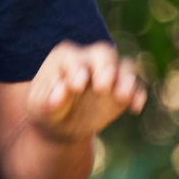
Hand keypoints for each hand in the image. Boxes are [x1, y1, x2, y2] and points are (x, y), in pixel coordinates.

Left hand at [26, 42, 146, 142]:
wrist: (61, 125)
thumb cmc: (46, 110)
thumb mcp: (40, 108)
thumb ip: (48, 100)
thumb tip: (62, 90)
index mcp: (64, 58)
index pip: (74, 58)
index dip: (76, 70)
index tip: (76, 87)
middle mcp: (89, 60)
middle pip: (104, 53)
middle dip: (105, 68)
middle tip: (102, 87)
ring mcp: (109, 72)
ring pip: (126, 66)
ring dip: (126, 80)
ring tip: (122, 97)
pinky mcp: (124, 88)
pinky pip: (137, 87)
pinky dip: (138, 95)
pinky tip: (134, 108)